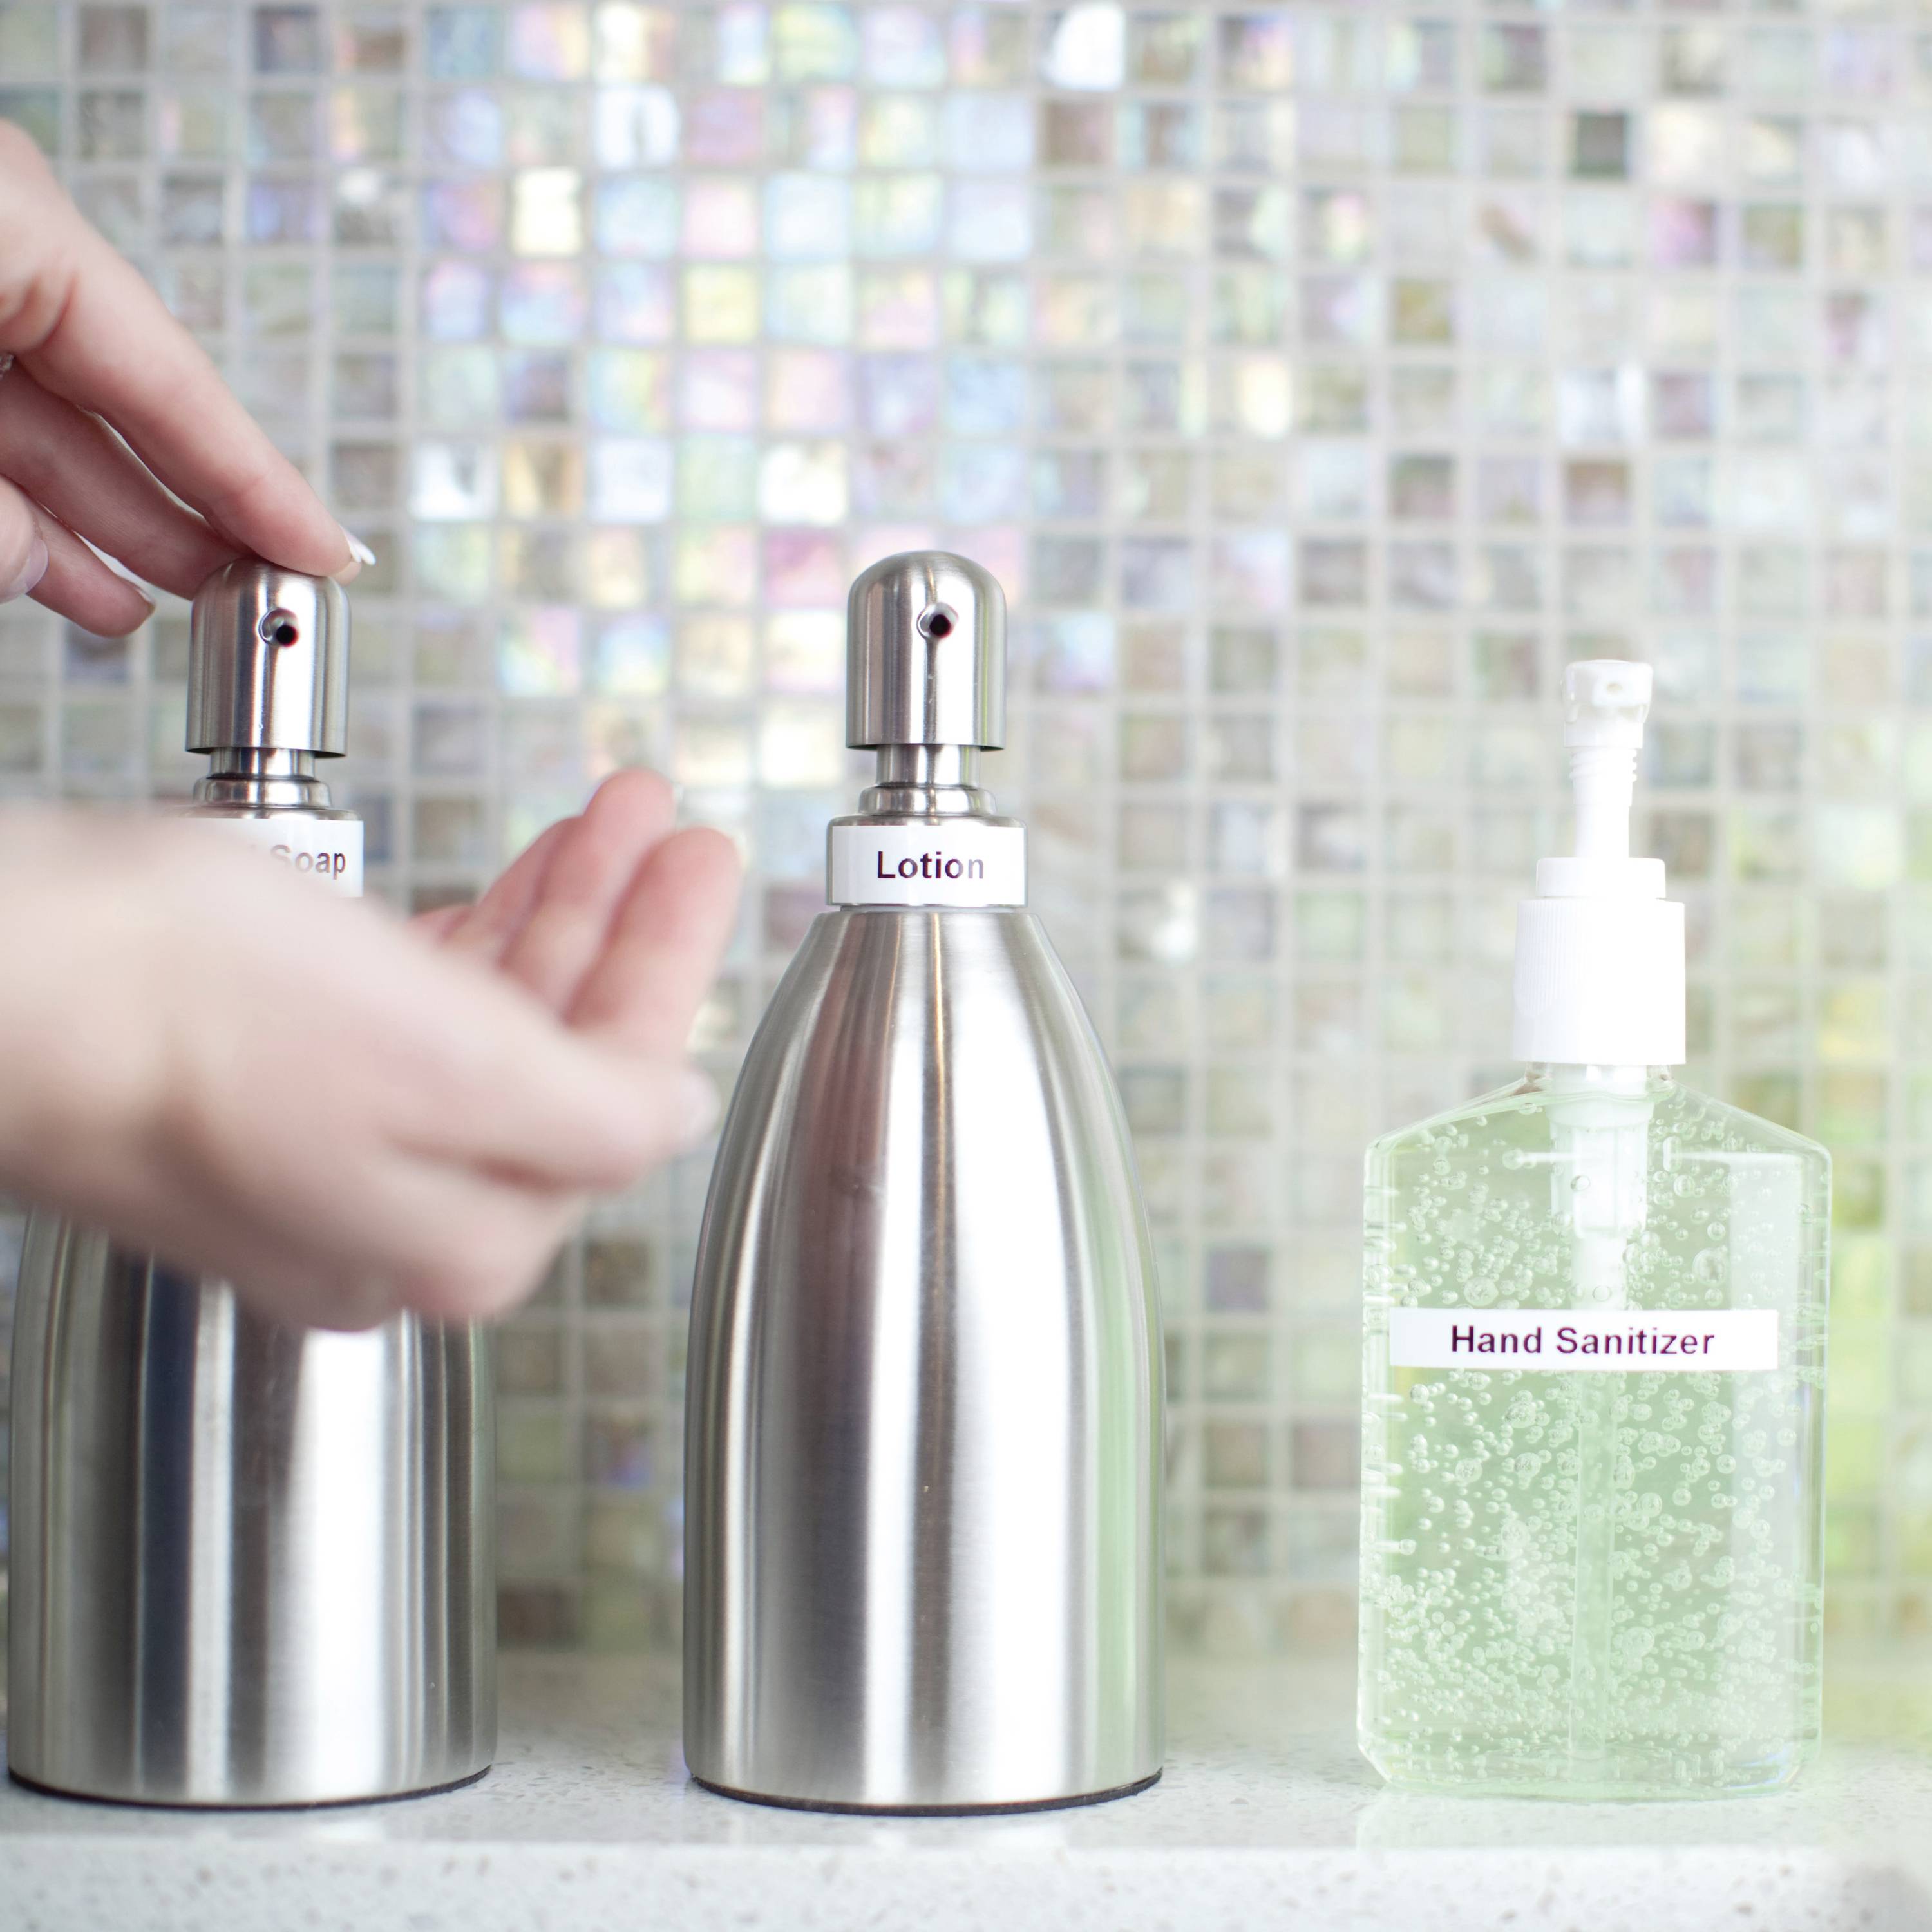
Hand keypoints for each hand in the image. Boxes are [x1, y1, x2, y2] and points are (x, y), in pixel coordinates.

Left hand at [0, 121, 357, 633]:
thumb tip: (36, 569)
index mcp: (13, 220)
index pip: (174, 381)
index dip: (260, 485)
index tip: (326, 554)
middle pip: (125, 401)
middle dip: (193, 512)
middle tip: (264, 590)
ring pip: (45, 425)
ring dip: (107, 526)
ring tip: (176, 605)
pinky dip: (22, 505)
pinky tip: (67, 574)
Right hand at [0, 772, 739, 1327]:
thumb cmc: (182, 1016)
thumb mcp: (449, 1060)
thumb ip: (594, 1111)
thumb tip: (675, 1115)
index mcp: (462, 1233)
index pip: (621, 1087)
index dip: (672, 961)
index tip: (702, 868)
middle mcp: (397, 1216)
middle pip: (560, 1050)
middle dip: (620, 922)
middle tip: (661, 832)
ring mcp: (328, 1154)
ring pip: (488, 1021)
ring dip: (556, 909)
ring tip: (601, 821)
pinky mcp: (264, 1090)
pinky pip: (407, 1010)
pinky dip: (469, 934)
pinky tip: (499, 884)